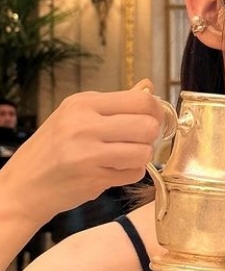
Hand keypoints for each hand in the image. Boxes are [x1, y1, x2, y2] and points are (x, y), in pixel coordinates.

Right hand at [1, 79, 164, 225]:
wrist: (24, 185)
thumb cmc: (54, 147)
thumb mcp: (77, 115)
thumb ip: (116, 103)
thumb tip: (148, 86)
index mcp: (83, 103)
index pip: (140, 101)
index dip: (155, 112)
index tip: (152, 119)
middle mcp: (85, 125)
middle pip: (147, 126)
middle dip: (149, 136)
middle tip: (137, 140)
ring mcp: (88, 153)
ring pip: (144, 152)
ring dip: (140, 157)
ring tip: (123, 157)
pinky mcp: (93, 178)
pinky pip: (134, 173)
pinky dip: (129, 173)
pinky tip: (112, 171)